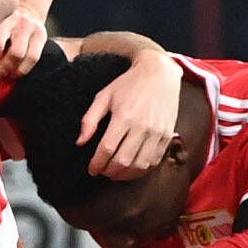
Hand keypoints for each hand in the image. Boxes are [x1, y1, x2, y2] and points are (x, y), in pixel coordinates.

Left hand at [0, 9, 51, 79]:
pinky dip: (21, 70)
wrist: (27, 11)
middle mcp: (10, 18)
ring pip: (16, 54)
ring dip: (6, 70)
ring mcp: (27, 25)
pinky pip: (32, 57)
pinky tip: (13, 74)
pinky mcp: (41, 34)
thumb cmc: (1, 26)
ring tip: (0, 78)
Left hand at [81, 43, 181, 179]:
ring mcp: (157, 132)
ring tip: (116, 173)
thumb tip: (80, 142)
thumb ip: (89, 119)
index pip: (107, 149)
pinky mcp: (167, 135)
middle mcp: (142, 126)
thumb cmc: (128, 84)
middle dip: (109, 171)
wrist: (159, 73)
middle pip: (123, 161)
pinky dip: (142, 169)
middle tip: (103, 172)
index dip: (97, 163)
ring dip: (126, 175)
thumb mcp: (104, 96)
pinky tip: (133, 168)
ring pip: (140, 164)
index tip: (92, 169)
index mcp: (124, 116)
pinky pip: (155, 160)